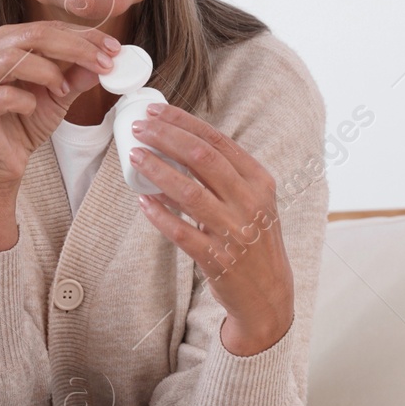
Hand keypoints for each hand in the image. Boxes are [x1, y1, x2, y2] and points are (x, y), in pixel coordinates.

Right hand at [0, 19, 119, 189]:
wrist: (4, 160)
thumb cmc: (27, 122)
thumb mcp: (60, 96)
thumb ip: (78, 76)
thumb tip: (106, 60)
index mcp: (9, 43)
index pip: (49, 28)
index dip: (84, 36)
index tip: (114, 48)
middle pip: (33, 35)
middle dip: (75, 48)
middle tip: (103, 64)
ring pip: (12, 58)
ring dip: (48, 72)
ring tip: (63, 91)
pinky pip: (1, 95)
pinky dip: (24, 100)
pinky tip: (33, 109)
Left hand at [128, 103, 293, 355]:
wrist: (269, 293)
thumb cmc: (254, 239)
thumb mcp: (252, 201)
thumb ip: (223, 176)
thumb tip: (176, 146)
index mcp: (259, 181)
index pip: (217, 141)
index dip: (182, 123)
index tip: (155, 112)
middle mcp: (250, 202)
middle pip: (202, 159)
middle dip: (166, 138)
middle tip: (140, 129)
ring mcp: (235, 231)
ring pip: (190, 192)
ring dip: (158, 171)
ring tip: (135, 157)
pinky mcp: (218, 259)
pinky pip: (182, 232)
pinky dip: (160, 215)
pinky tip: (144, 202)